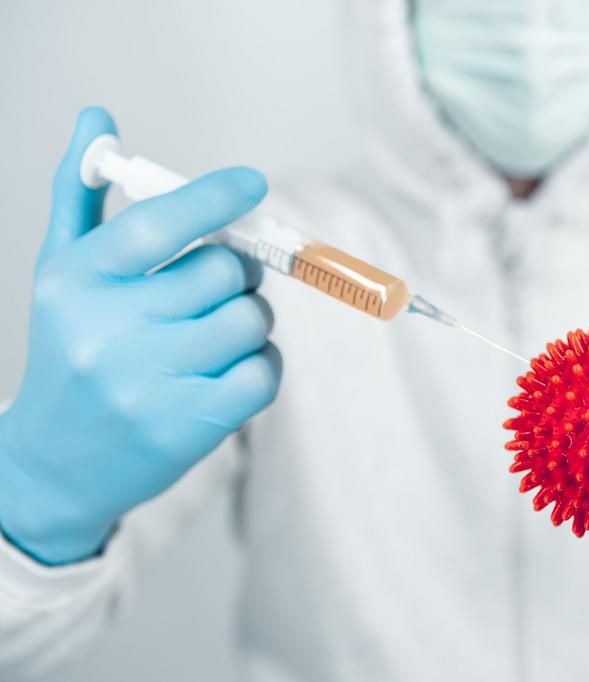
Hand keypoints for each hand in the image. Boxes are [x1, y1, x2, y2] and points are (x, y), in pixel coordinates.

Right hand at [0, 108, 281, 564]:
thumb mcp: (62, 271)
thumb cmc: (69, 350)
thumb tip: (100, 117)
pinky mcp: (187, 427)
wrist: (55, 464)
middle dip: (236, 271)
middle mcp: (108, 331)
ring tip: (215, 334)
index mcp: (77, 281)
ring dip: (249, 320)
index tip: (251, 182)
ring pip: (250, 320)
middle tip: (218, 285)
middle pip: (223, 271)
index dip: (214, 197)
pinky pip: (264, 372)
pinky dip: (260, 365)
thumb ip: (80, 194)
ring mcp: (148, 384)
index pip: (157, 225)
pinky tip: (227, 371)